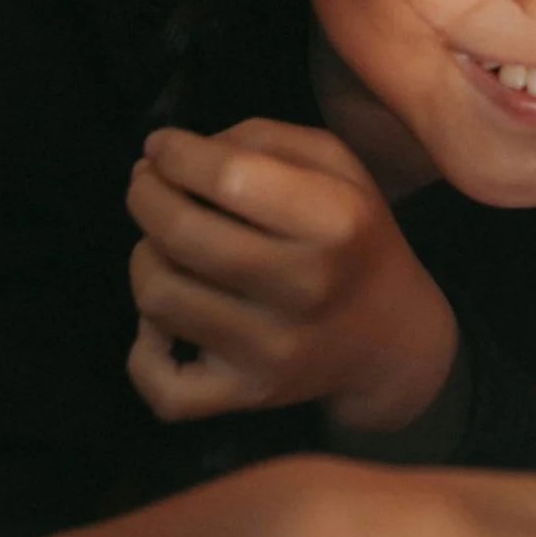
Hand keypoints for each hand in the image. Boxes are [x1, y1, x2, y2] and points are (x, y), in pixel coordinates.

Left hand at [126, 120, 457, 433]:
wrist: (391, 339)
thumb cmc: (355, 237)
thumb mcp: (337, 166)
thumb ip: (261, 140)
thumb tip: (168, 156)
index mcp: (336, 219)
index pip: (228, 176)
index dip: (176, 154)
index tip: (161, 147)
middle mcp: (306, 286)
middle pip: (181, 234)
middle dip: (146, 195)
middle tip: (146, 184)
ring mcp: (273, 350)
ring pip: (158, 297)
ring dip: (145, 259)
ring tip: (164, 246)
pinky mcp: (247, 396)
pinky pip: (160, 384)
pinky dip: (144, 348)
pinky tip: (166, 321)